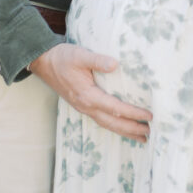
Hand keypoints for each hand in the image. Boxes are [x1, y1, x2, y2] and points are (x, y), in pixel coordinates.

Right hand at [29, 43, 150, 141]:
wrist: (43, 62)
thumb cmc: (62, 57)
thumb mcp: (80, 55)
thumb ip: (97, 60)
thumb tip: (115, 64)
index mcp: (87, 95)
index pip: (115, 108)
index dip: (133, 113)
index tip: (148, 115)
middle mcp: (86, 106)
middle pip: (112, 122)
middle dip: (132, 129)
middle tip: (150, 133)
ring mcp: (83, 107)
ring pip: (107, 124)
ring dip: (124, 131)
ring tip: (141, 137)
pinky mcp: (83, 105)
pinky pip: (101, 119)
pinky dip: (114, 125)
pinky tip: (122, 126)